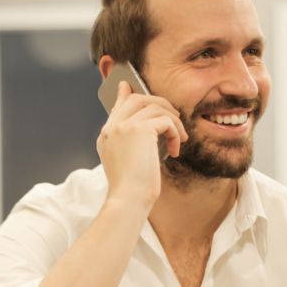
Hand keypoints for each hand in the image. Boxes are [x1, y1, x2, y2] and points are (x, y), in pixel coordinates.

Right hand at [96, 81, 187, 208]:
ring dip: (173, 121)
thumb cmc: (132, 189)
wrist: (128, 200)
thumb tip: (150, 130)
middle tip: (174, 118)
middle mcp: (112, 127)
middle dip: (160, 104)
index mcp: (106, 136)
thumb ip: (134, 143)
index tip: (127, 86)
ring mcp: (123, 126)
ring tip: (179, 139)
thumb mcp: (129, 163)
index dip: (125, 94)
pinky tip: (175, 149)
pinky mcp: (139, 129)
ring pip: (154, 107)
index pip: (117, 106)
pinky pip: (165, 120)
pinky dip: (175, 132)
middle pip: (137, 99)